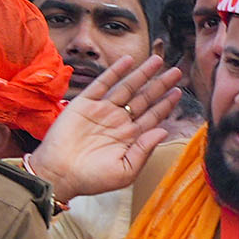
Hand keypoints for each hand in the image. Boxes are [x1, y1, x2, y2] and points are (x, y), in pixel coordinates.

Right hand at [30, 53, 188, 204]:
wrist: (59, 174)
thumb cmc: (92, 179)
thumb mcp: (125, 171)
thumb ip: (144, 150)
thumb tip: (163, 130)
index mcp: (130, 137)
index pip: (153, 116)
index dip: (166, 104)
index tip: (179, 91)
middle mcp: (118, 121)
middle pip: (144, 98)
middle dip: (160, 84)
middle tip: (176, 71)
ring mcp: (102, 110)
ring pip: (127, 87)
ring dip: (142, 73)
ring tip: (158, 60)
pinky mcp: (85, 103)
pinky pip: (103, 83)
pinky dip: (115, 71)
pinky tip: (128, 60)